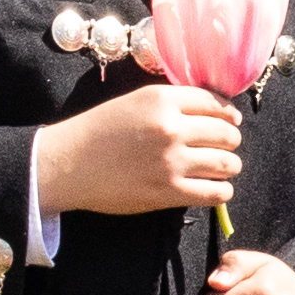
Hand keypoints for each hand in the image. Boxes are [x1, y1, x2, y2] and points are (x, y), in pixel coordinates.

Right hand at [37, 86, 241, 217]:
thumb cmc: (97, 131)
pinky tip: (212, 188)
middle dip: (230, 141)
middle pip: (227, 134)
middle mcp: (171, 128)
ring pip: (228, 164)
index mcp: (162, 101)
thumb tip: (219, 110)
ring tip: (220, 168)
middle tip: (222, 146)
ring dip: (229, 166)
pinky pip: (217, 193)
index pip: (217, 103)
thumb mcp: (135, 102)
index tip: (230, 121)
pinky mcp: (168, 192)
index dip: (228, 114)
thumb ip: (174, 102)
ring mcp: (172, 162)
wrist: (65, 165)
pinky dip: (221, 191)